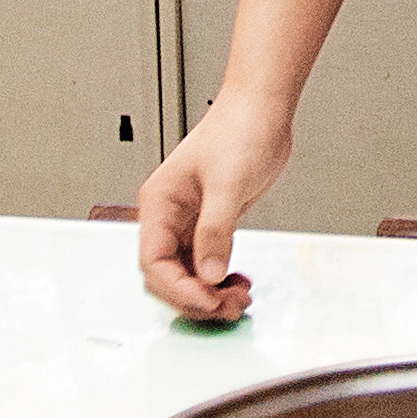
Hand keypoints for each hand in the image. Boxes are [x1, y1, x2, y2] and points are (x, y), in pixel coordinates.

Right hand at [134, 96, 292, 319]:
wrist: (262, 109)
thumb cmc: (239, 128)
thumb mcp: (227, 182)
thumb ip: (216, 230)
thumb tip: (209, 273)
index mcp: (159, 203)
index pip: (154, 262)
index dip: (178, 288)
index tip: (207, 300)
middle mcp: (169, 215)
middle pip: (167, 274)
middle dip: (195, 297)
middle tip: (227, 307)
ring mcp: (190, 221)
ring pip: (188, 273)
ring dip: (210, 293)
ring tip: (238, 300)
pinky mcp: (212, 223)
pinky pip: (207, 263)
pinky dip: (220, 279)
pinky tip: (238, 283)